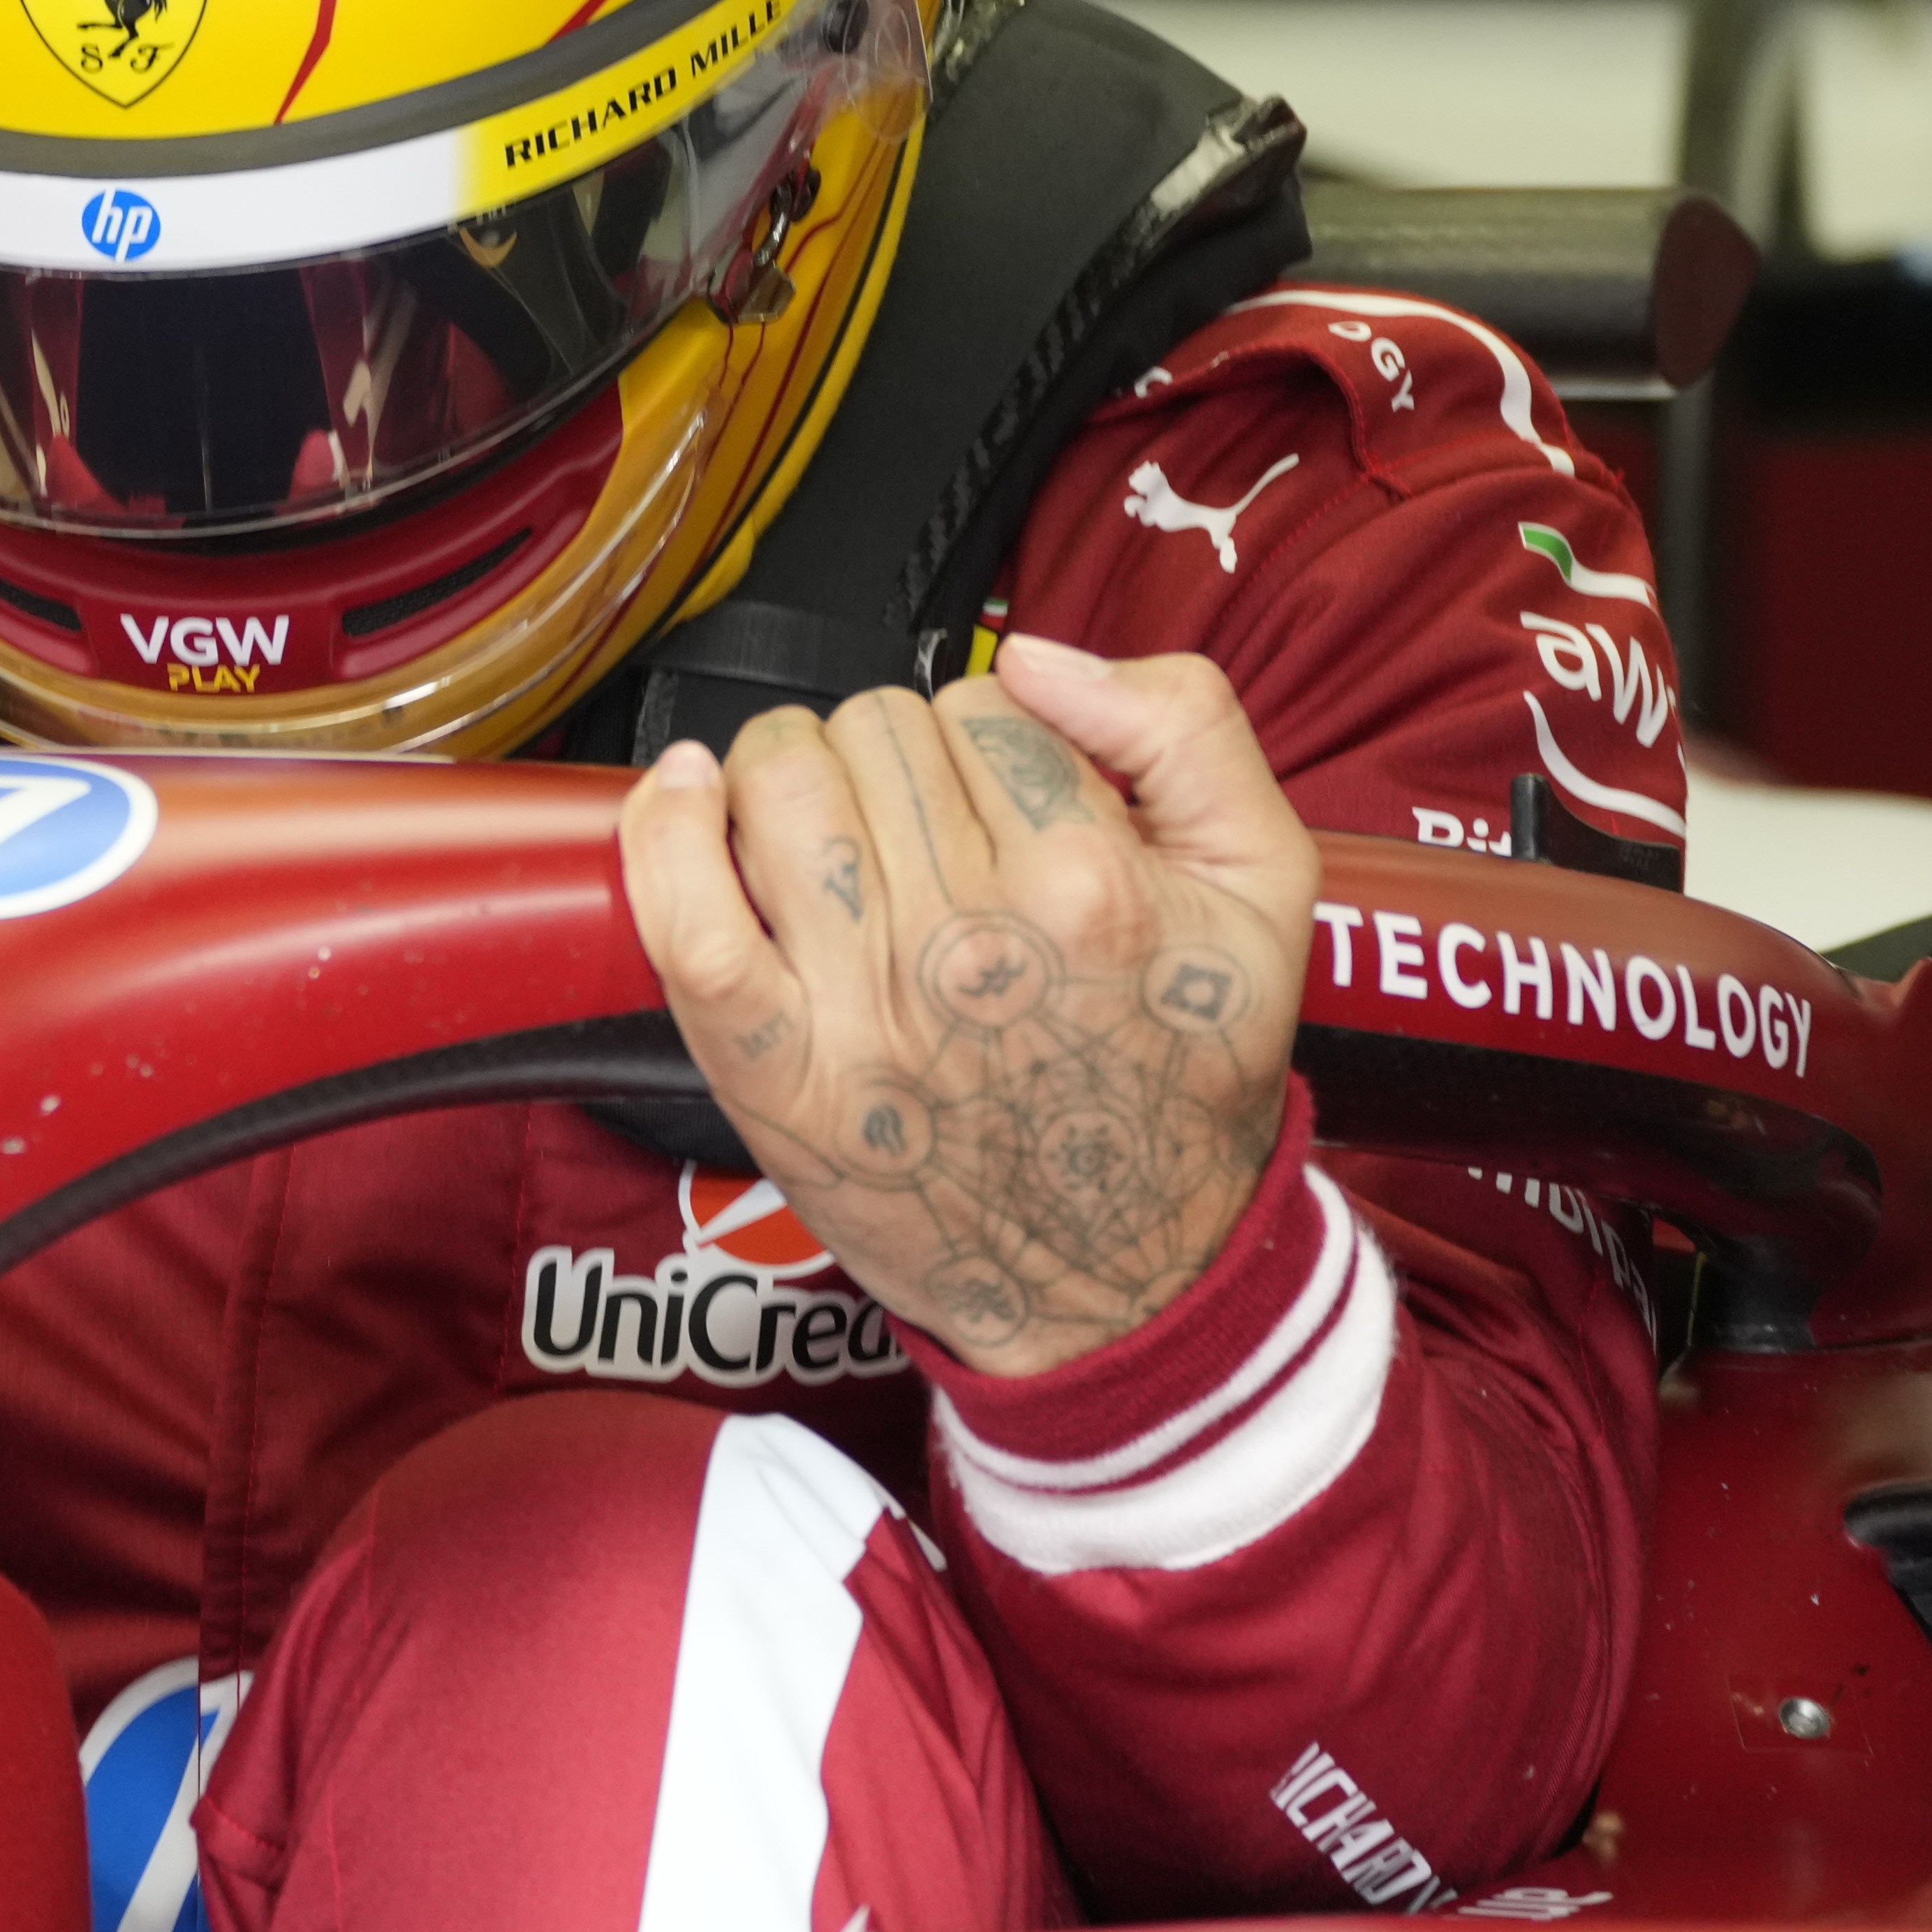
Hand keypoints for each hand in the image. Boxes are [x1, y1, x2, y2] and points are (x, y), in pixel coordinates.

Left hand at [621, 639, 1317, 1381]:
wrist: (1127, 1274)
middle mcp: (969, 939)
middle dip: (902, 761)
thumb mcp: (1265, 881)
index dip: (996, 740)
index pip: (987, 702)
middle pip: (875, 729)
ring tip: (841, 838)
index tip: (1013, 806)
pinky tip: (686, 795)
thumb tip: (1033, 658)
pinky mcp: (774, 1074)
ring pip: (780, 780)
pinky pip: (684, 914)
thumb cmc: (1183, 1078)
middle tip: (938, 843)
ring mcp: (861, 1008)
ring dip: (797, 778)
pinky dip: (665, 833)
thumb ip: (1186, 725)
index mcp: (1090, 882)